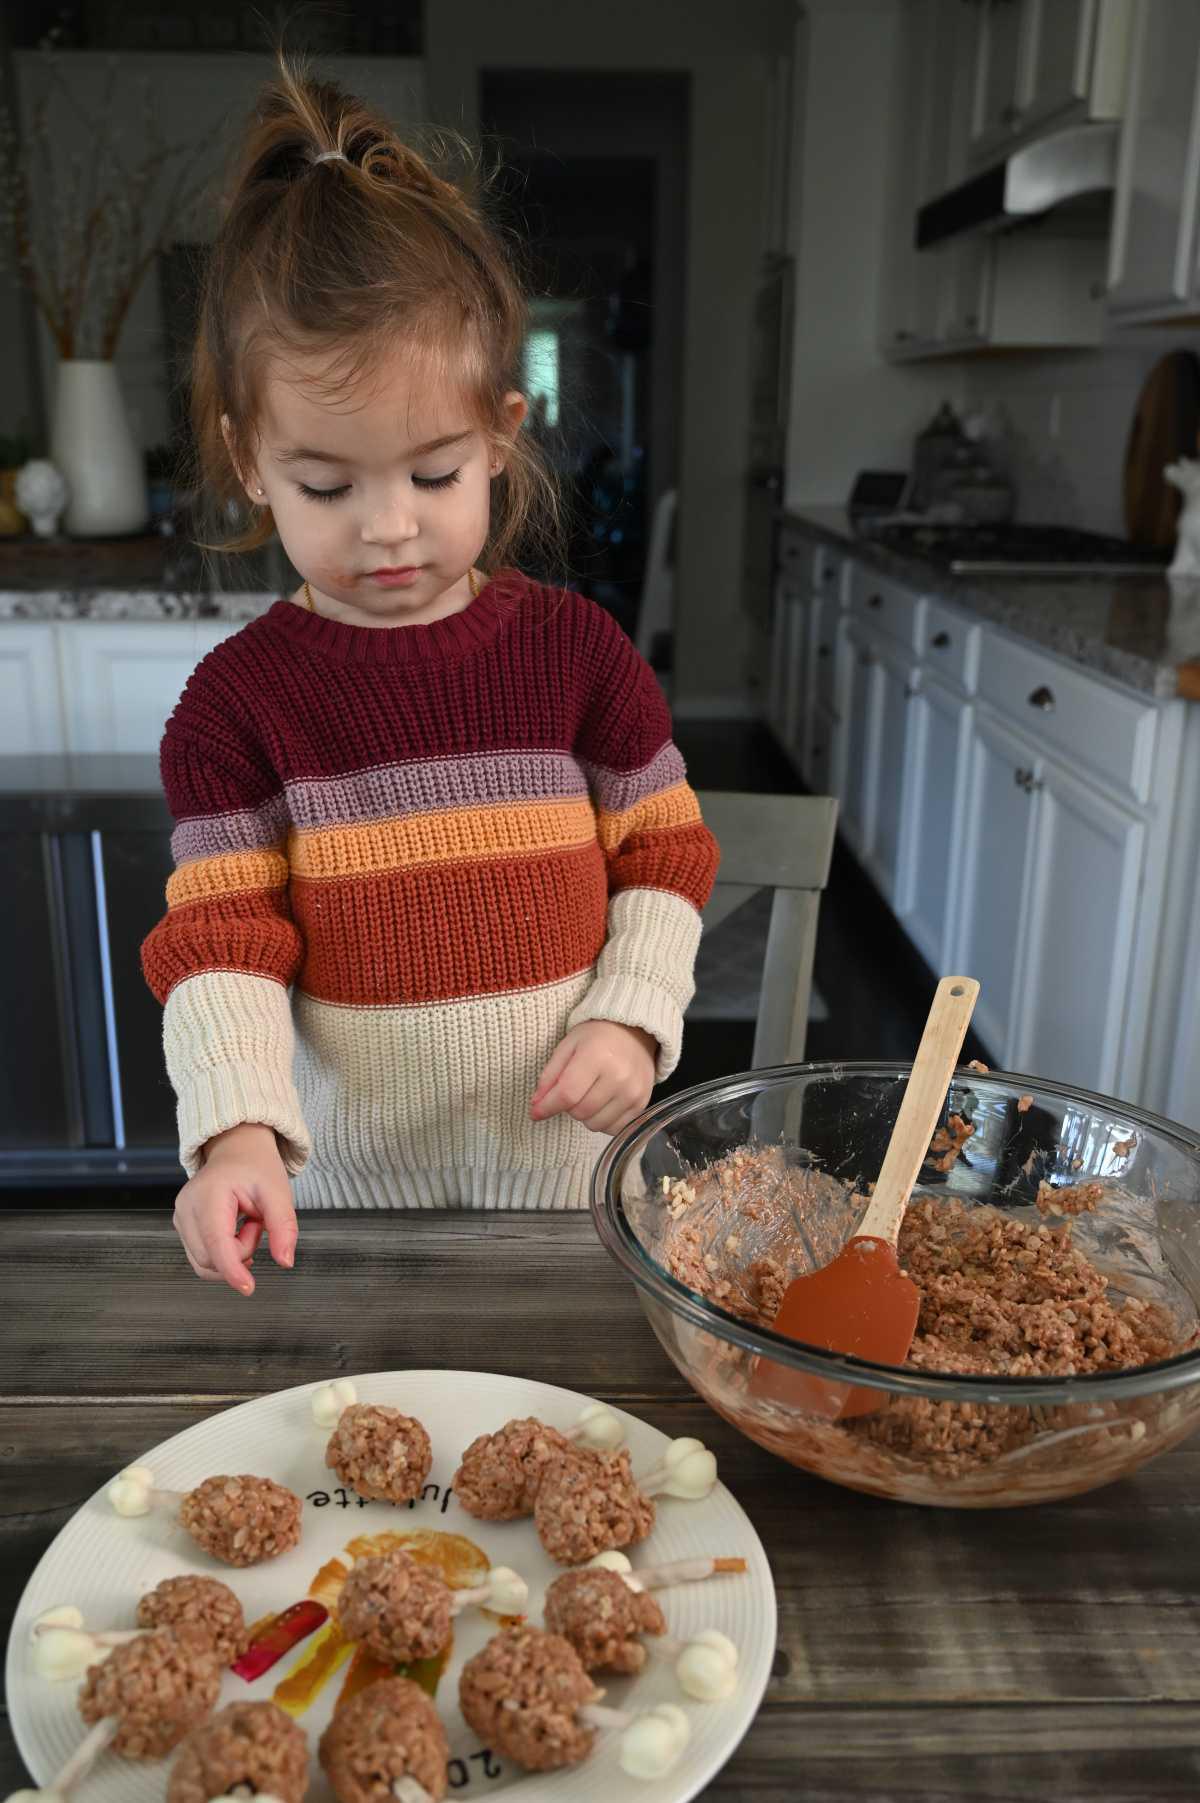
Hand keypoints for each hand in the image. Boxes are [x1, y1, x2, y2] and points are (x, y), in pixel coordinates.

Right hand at [173, 1122, 296, 1295]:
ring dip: (233, 1253)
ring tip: (246, 1224)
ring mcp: (180, 1218)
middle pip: (211, 1258)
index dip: (231, 1270)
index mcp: (209, 1194)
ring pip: (205, 1263)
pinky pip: (202, 1257)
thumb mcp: (279, 1192)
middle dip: (241, 1252)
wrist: (236, 1149)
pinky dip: (224, 1252)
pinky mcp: (182, 1227)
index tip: (248, 1288)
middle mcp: (186, 1207)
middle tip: (257, 1224)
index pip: (216, 1243)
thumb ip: (284, 1227)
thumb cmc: (255, 1167)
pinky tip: (234, 1231)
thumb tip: (285, 1261)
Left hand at [530, 1021, 657, 1134]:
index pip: (567, 1094)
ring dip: (585, 1115)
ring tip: (589, 1095)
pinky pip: (613, 1128)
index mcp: (596, 1056)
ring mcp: (633, 1092)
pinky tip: (604, 1103)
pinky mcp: (642, 1104)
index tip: (535, 1112)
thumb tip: (537, 1105)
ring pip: (595, 1124)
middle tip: (572, 1091)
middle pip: (580, 1112)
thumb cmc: (596, 1037)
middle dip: (568, 1107)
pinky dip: (603, 1121)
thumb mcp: (567, 1046)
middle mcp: (619, 1076)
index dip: (547, 1106)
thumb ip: (550, 1076)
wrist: (634, 1032)